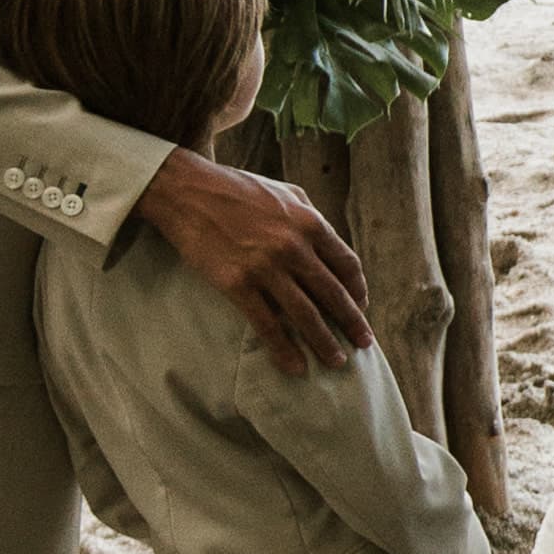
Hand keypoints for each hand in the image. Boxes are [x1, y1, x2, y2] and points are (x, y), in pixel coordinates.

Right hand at [141, 147, 374, 366]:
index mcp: (310, 222)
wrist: (189, 191)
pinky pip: (267, 324)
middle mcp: (294, 247)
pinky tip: (295, 365)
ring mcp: (266, 267)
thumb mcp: (285, 191)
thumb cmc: (238, 188)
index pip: (347, 264)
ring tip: (336, 362)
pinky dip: (284, 349)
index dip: (358, 290)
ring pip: (305, 315)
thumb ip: (310, 216)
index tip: (361, 306)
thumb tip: (328, 244)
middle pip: (333, 294)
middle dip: (352, 323)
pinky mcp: (237, 284)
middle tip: (364, 345)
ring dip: (324, 342)